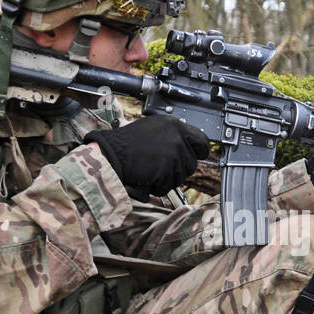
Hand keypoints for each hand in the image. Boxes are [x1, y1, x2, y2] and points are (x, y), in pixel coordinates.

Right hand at [84, 116, 211, 197]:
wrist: (111, 153)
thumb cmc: (126, 142)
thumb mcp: (153, 128)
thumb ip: (173, 136)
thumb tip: (187, 147)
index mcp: (175, 125)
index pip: (202, 141)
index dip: (200, 151)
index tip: (197, 156)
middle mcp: (177, 138)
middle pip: (192, 163)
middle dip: (179, 170)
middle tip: (162, 168)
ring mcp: (173, 154)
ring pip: (181, 177)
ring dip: (168, 179)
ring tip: (150, 171)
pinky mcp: (167, 170)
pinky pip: (169, 186)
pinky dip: (158, 187)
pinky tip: (146, 178)